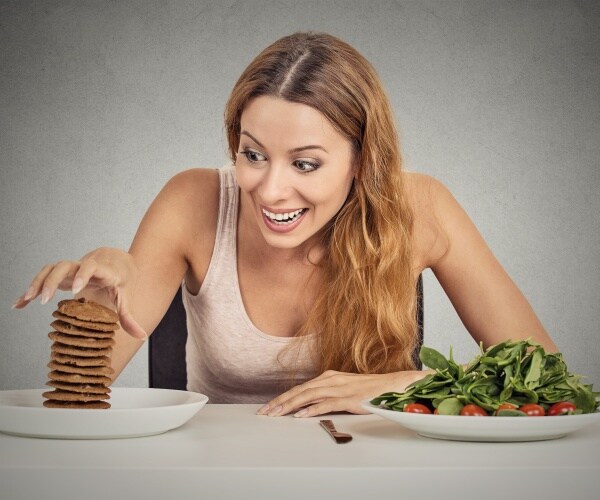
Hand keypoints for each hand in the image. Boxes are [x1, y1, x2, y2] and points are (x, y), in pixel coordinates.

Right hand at [12, 247, 146, 339]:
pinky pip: (43, 277)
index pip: (91, 267)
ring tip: (27, 300)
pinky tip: (19, 304)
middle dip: (54, 281)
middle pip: (65, 265)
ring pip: (51, 268)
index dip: (82, 275)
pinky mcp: (62, 274)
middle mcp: (84, 266)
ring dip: (38, 282)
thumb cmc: (121, 280)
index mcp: (102, 271)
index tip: (74, 289)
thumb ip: (130, 317)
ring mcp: (71, 268)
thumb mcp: (126, 297)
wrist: (117, 260)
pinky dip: (31, 289)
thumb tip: (142, 337)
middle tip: (45, 299)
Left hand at [257, 369, 425, 417]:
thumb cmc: (369, 389)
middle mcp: (331, 380)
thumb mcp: (345, 388)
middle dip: (280, 402)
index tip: (269, 407)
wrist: (392, 385)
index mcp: (328, 377)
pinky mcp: (349, 399)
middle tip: (265, 413)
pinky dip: (311, 410)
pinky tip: (301, 415)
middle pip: (300, 391)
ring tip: (276, 414)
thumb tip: (310, 406)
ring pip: (308, 396)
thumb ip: (328, 394)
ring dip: (290, 406)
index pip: (300, 388)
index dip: (283, 397)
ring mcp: (340, 388)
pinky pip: (326, 404)